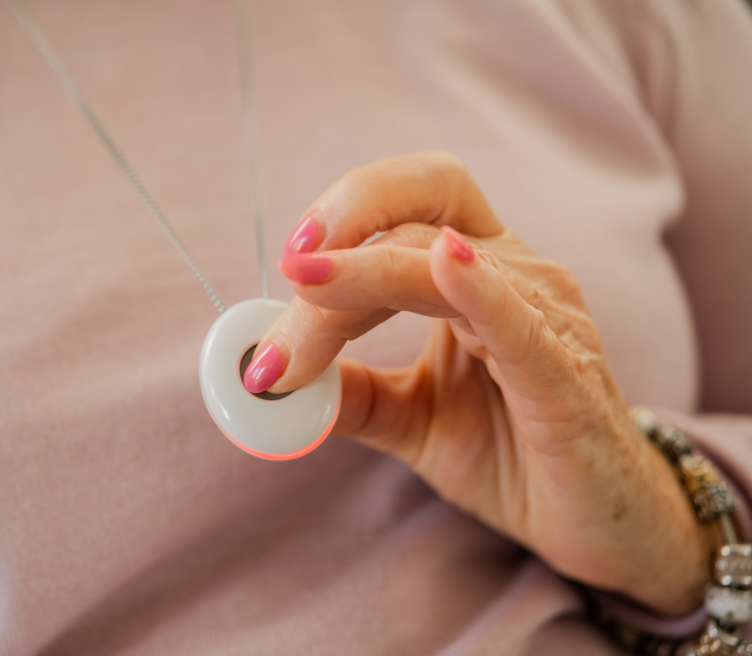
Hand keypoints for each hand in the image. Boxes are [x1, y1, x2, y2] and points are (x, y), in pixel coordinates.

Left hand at [245, 152, 713, 613]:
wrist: (594, 522)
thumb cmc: (513, 456)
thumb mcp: (413, 418)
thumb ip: (351, 391)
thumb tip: (268, 375)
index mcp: (475, 276)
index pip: (400, 220)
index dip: (339, 227)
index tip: (282, 279)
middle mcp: (515, 276)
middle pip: (417, 219)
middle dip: (343, 239)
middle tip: (287, 276)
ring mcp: (545, 318)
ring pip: (443, 264)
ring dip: (361, 282)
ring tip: (299, 327)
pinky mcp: (564, 373)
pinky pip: (516, 317)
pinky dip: (476, 287)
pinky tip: (443, 265)